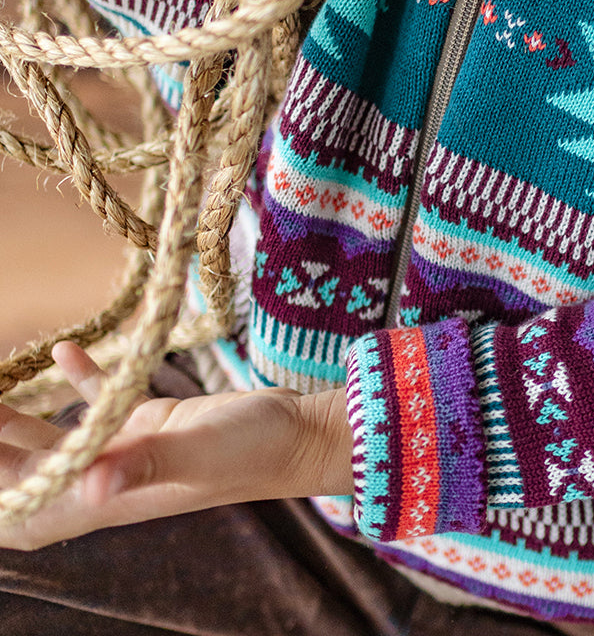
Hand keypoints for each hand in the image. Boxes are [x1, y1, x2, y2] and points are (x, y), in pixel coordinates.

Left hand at [0, 342, 353, 550]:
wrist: (302, 434)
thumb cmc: (254, 450)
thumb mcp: (198, 453)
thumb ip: (145, 465)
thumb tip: (91, 487)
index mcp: (109, 497)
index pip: (25, 508)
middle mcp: (110, 478)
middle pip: (31, 474)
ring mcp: (130, 448)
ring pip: (58, 441)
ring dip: (19, 423)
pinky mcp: (154, 420)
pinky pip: (104, 402)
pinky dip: (77, 381)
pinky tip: (63, 349)